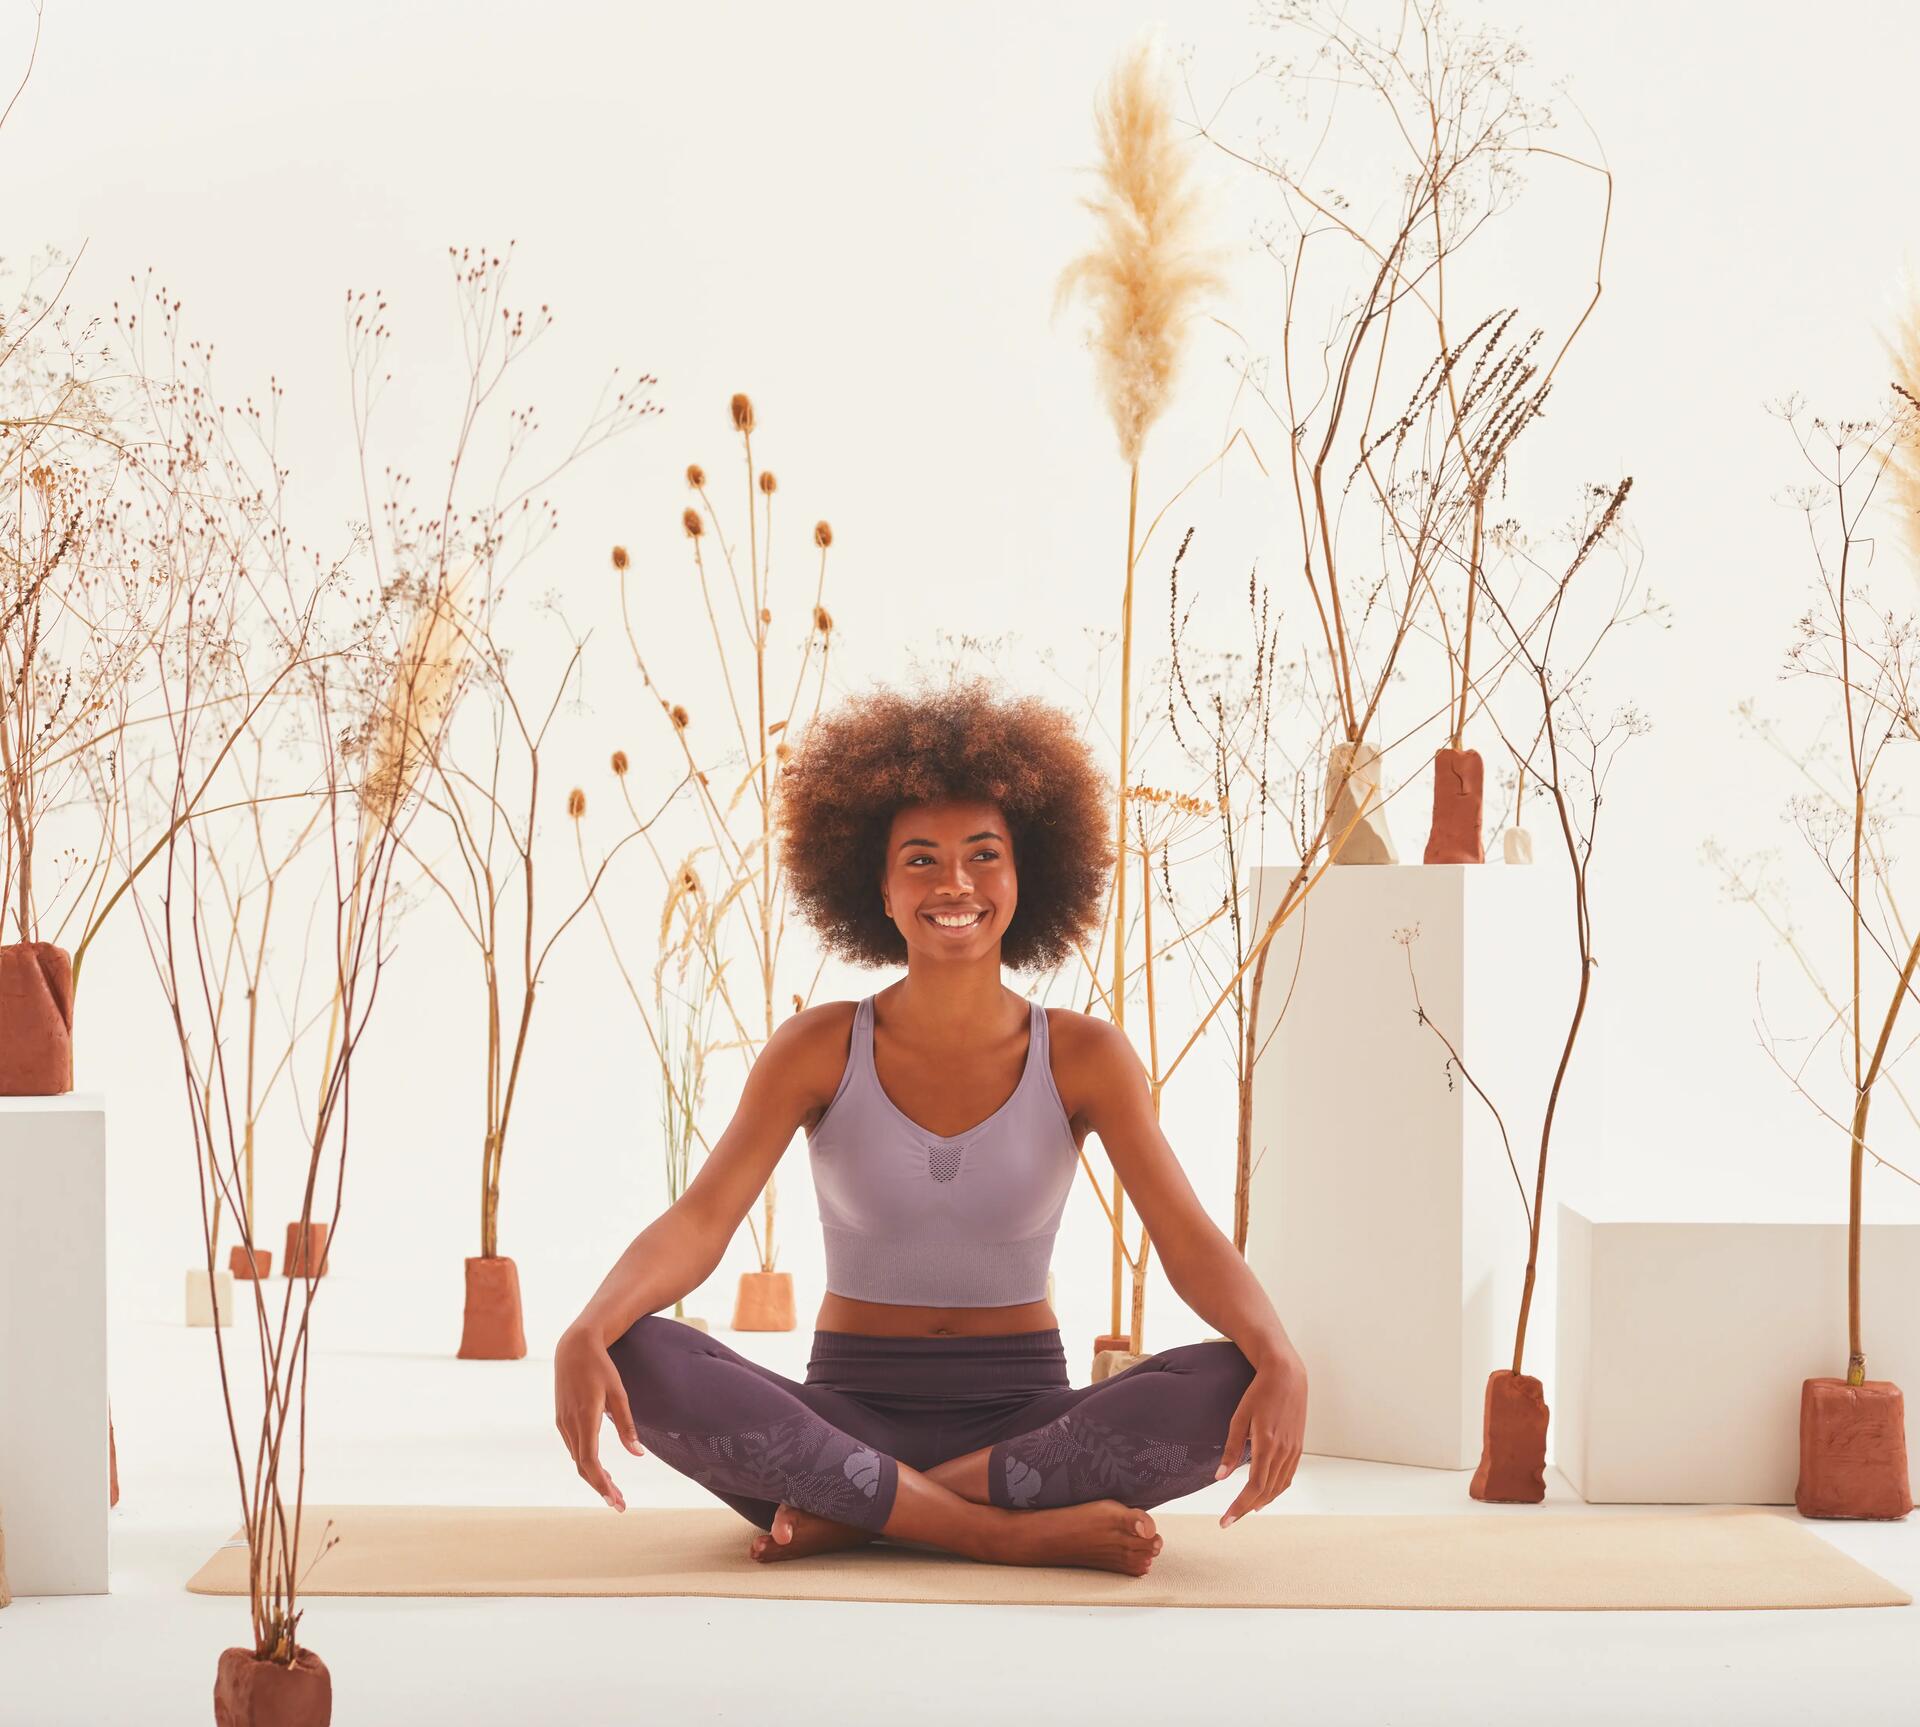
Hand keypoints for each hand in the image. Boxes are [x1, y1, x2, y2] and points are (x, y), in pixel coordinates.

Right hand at [554, 1323, 645, 1511]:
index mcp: (585, 1418)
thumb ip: (627, 1425)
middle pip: (582, 1467)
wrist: (573, 1348)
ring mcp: (563, 1423)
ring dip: (594, 1476)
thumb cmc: (601, 1368)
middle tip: (618, 1504)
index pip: (590, 1462)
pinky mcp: (561, 1420)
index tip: (615, 1501)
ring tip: (613, 1489)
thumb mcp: (618, 1393)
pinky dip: (586, 1462)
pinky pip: (573, 1448)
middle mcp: (570, 1425)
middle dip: (600, 1487)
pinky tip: (598, 1468)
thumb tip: (638, 1454)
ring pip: (577, 1459)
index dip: (602, 1484)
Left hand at [1214, 1350, 1306, 1527]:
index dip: (1239, 1507)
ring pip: (1278, 1487)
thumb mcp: (1239, 1417)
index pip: (1253, 1487)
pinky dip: (1276, 1490)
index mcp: (1266, 1444)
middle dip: (1246, 1509)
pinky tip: (1265, 1495)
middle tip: (1229, 1520)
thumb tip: (1219, 1478)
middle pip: (1265, 1492)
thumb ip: (1230, 1449)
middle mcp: (1283, 1451)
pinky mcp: (1298, 1447)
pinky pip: (1287, 1476)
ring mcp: (1293, 1450)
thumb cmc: (1259, 1393)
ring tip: (1244, 1511)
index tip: (1225, 1521)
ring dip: (1261, 1502)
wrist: (1287, 1376)